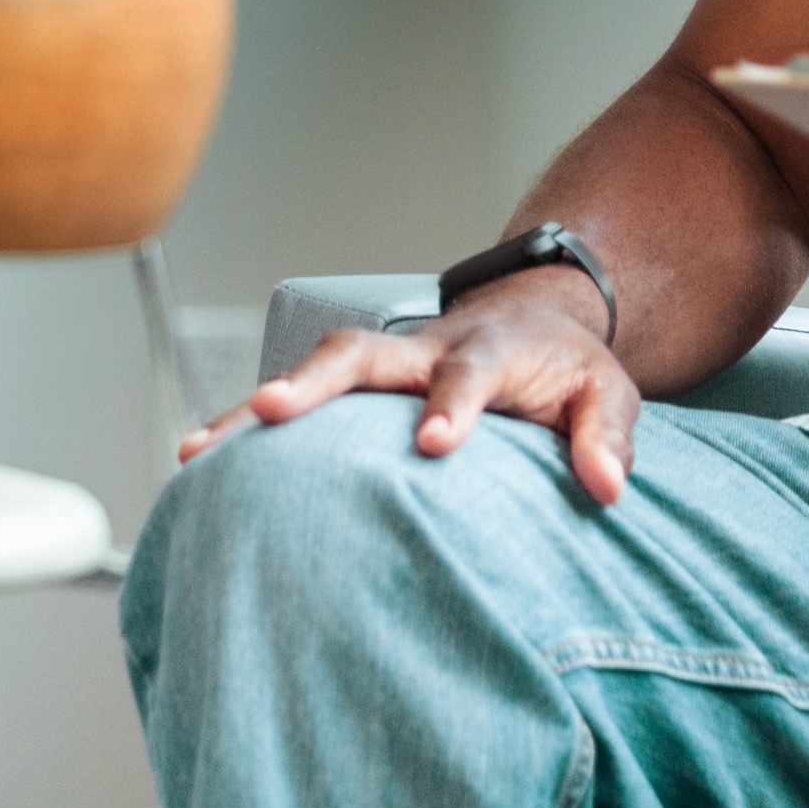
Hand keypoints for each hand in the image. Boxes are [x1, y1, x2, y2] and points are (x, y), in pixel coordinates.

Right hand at [174, 270, 642, 503]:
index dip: (452, 404)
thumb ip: (607, 436)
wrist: (533, 319)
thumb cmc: (564, 369)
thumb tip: (607, 488)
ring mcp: (385, 364)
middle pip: (363, 354)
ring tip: (200, 452)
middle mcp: (425, 349)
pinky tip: (202, 465)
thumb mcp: (608, 394)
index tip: (434, 444)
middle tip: (271, 411)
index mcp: (489, 351)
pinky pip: (299, 402)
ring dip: (258, 407)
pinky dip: (247, 428)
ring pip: (315, 372)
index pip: (469, 372)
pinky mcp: (357, 389)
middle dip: (316, 382)